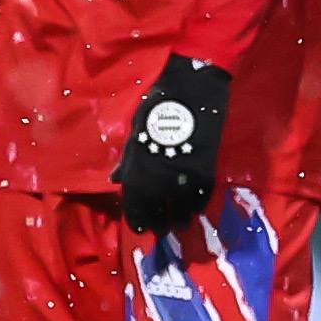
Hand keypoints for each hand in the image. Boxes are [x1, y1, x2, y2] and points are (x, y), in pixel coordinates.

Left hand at [113, 54, 231, 233]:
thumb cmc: (156, 107)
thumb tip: (115, 180)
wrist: (190, 91)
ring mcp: (183, 177)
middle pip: (157, 213)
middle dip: (157, 223)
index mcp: (138, 170)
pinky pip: (201, 197)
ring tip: (177, 224)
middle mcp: (159, 180)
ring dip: (179, 220)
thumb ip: (127, 162)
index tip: (139, 228)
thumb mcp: (135, 133)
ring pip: (181, 210)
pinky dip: (197, 205)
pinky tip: (194, 209)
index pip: (135, 207)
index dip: (137, 220)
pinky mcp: (205, 171)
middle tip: (159, 229)